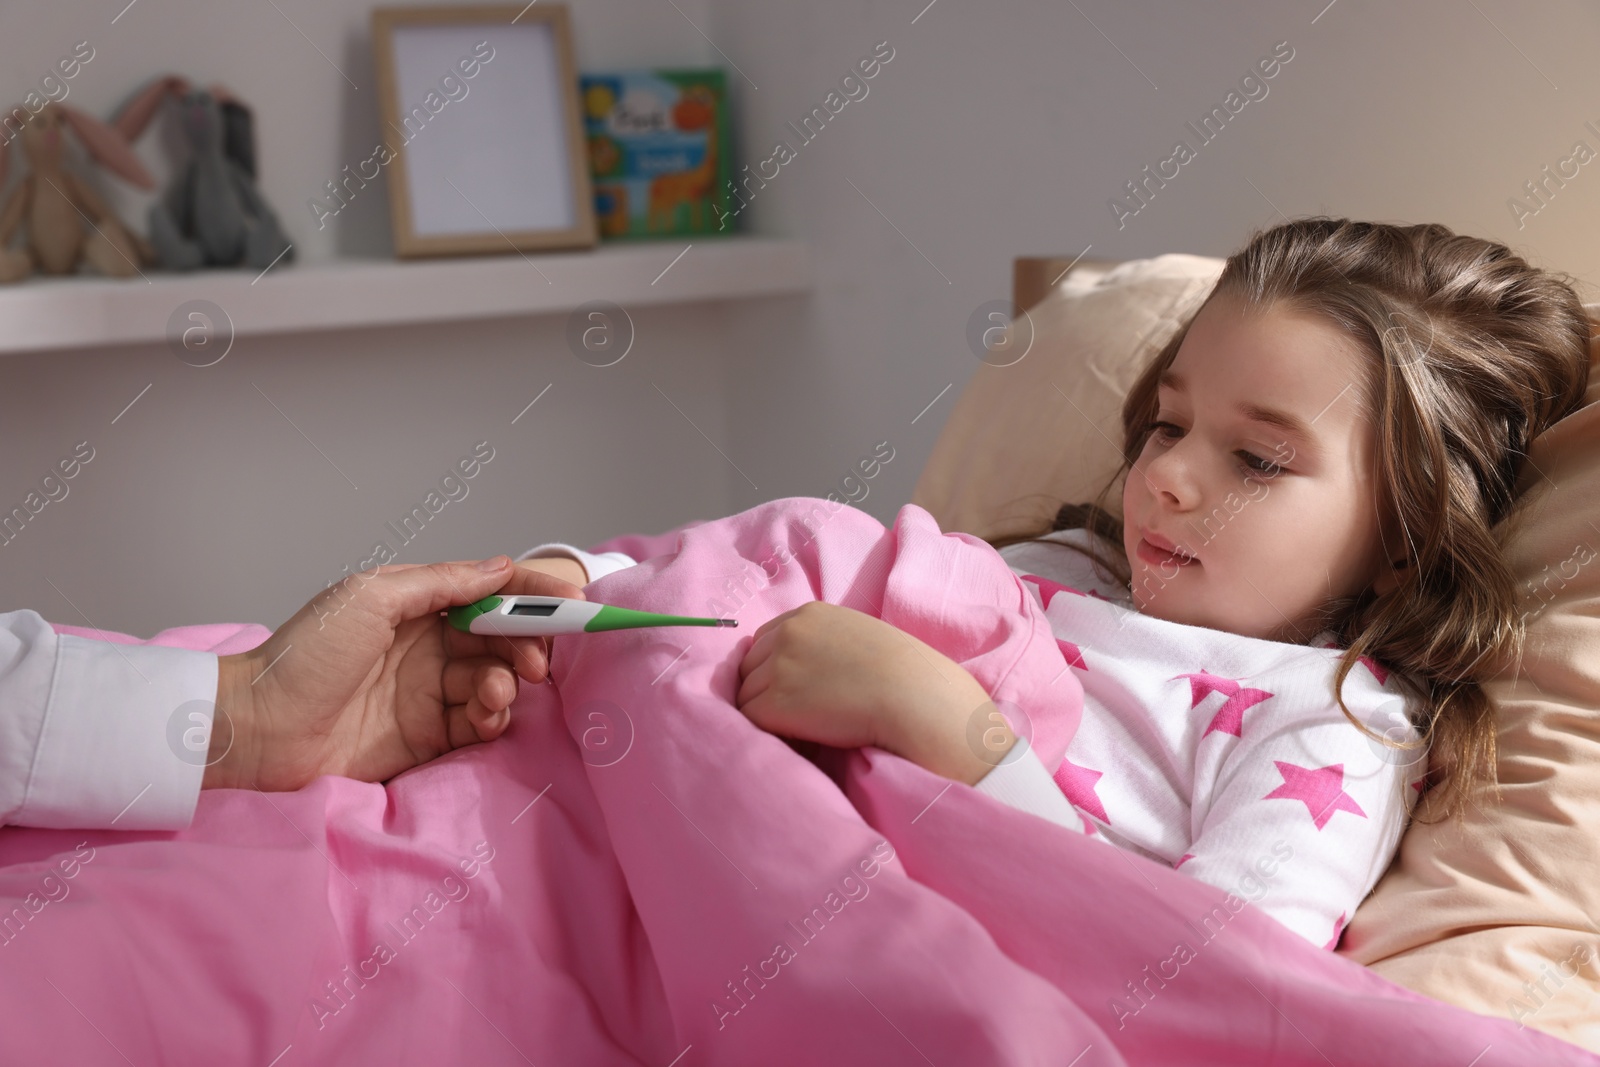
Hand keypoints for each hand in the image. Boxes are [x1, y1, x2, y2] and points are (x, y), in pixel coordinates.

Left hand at [203, 556, 586, 791]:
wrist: (259, 730)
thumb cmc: (305, 656)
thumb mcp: (371, 598)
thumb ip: (441, 582)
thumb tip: (502, 567)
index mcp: (416, 606)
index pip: (488, 591)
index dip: (530, 592)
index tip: (567, 600)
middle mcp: (428, 647)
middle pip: (501, 639)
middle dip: (527, 644)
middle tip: (533, 662)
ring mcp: (429, 694)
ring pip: (496, 681)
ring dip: (508, 683)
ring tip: (494, 692)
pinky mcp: (428, 739)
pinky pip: (480, 724)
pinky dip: (494, 717)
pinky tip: (485, 715)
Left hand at [735, 602, 1010, 784]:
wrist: (913, 696)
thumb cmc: (903, 673)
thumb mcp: (860, 637)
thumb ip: (827, 642)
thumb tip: (807, 669)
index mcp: (808, 614)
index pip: (765, 639)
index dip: (774, 666)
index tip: (794, 687)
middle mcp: (787, 634)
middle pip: (749, 666)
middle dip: (765, 688)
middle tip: (796, 712)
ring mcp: (777, 667)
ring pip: (746, 694)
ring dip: (766, 712)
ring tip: (799, 727)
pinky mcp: (774, 703)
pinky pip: (750, 720)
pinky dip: (767, 732)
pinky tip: (796, 738)